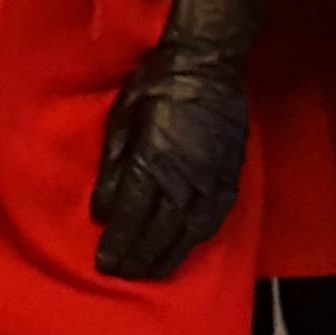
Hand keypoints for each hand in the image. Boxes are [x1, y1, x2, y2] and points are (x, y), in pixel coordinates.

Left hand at [94, 0, 269, 279]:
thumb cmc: (157, 81)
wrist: (209, 59)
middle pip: (160, 233)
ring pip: (190, 231)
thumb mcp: (122, 117)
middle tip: (124, 275)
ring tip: (153, 272)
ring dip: (170, 256)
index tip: (105, 264)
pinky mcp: (230, 174)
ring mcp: (211, 178)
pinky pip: (215, 217)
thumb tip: (104, 210)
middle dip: (140, 258)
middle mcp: (184, 178)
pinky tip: (188, 246)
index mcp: (153, 162)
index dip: (118, 245)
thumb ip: (114, 167)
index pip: (132, 218)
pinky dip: (198, 238)